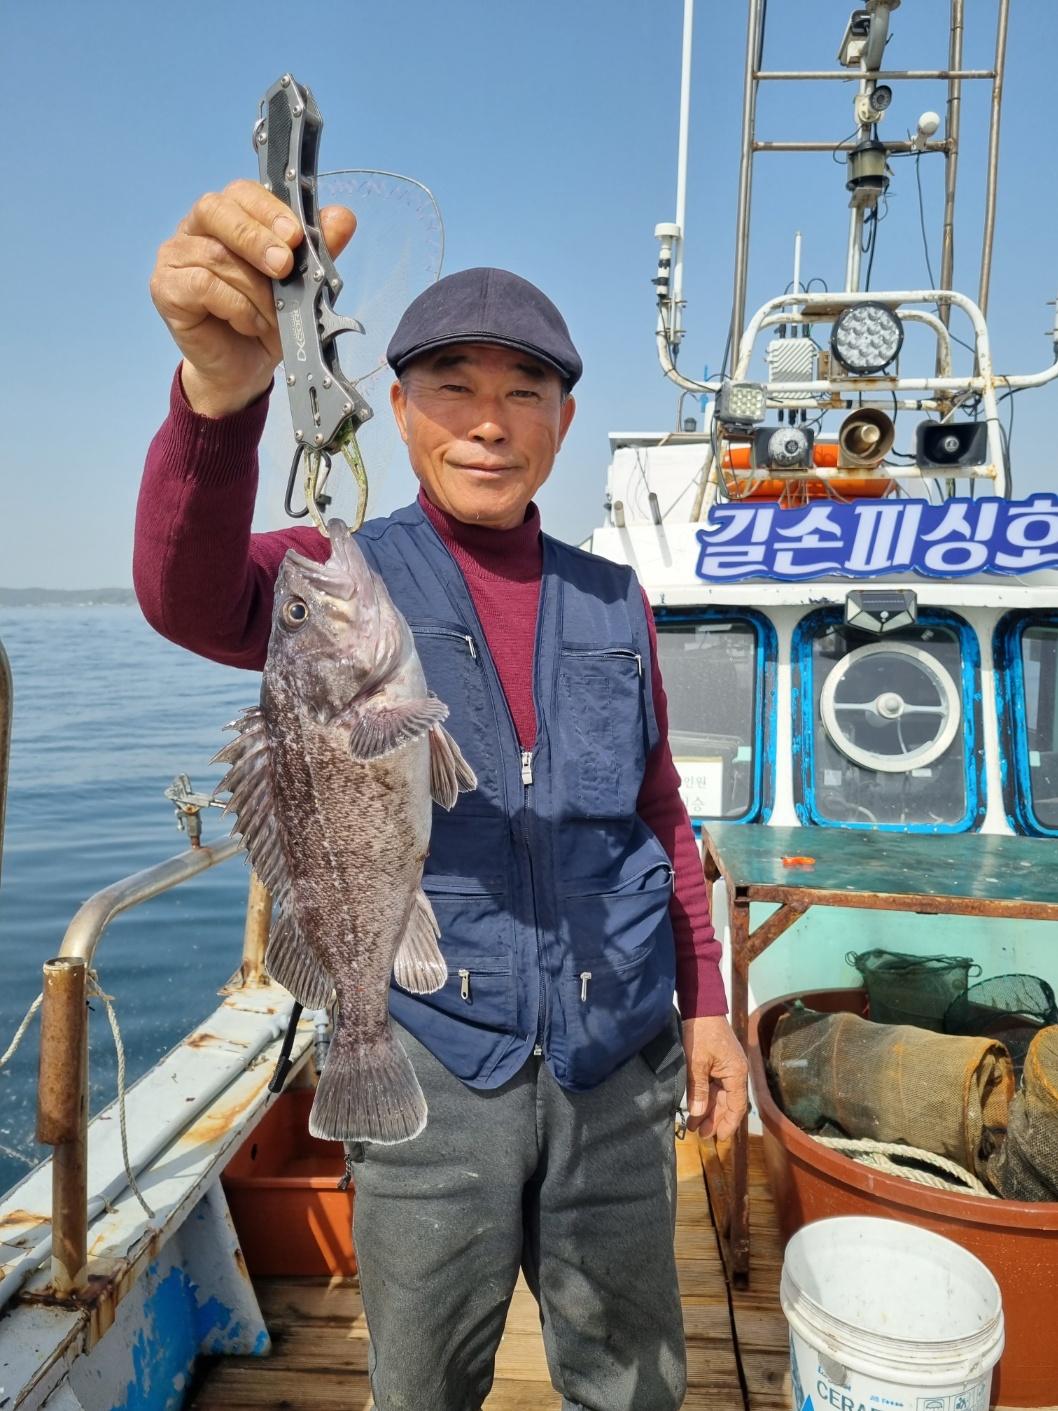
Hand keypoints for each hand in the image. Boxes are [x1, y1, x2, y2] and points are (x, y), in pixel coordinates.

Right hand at [149, 178, 356, 417]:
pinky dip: (235, 306)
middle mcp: (195, 229)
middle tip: (283, 266)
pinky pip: (202, 285)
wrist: (244, 368)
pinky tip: (249, 323)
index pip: (242, 193)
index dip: (269, 210)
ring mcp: (175, 256)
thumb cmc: (267, 320)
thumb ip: (317, 250)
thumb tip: (343, 218)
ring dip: (254, 288)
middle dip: (255, 237)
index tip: (295, 236)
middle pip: (216, 209)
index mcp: (229, 216)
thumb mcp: (300, 285)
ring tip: (274, 314)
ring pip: (215, 255)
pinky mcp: (165, 287)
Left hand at [681, 1015, 748, 1142]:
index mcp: (736, 1073)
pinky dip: (704, 1097)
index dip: (728, 1124)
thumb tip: (698, 1113)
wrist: (699, 1006)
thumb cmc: (700, 1033)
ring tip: (693, 1126)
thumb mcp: (696, 1063)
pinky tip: (694, 1107)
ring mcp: (726, 1068)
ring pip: (719, 1096)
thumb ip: (697, 1089)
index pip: (736, 1106)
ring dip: (707, 1110)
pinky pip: (713, 1086)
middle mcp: (735, 1072)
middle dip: (714, 1120)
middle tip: (700, 1135)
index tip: (718, 1139)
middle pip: (727, 1103)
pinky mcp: (716, 1063)